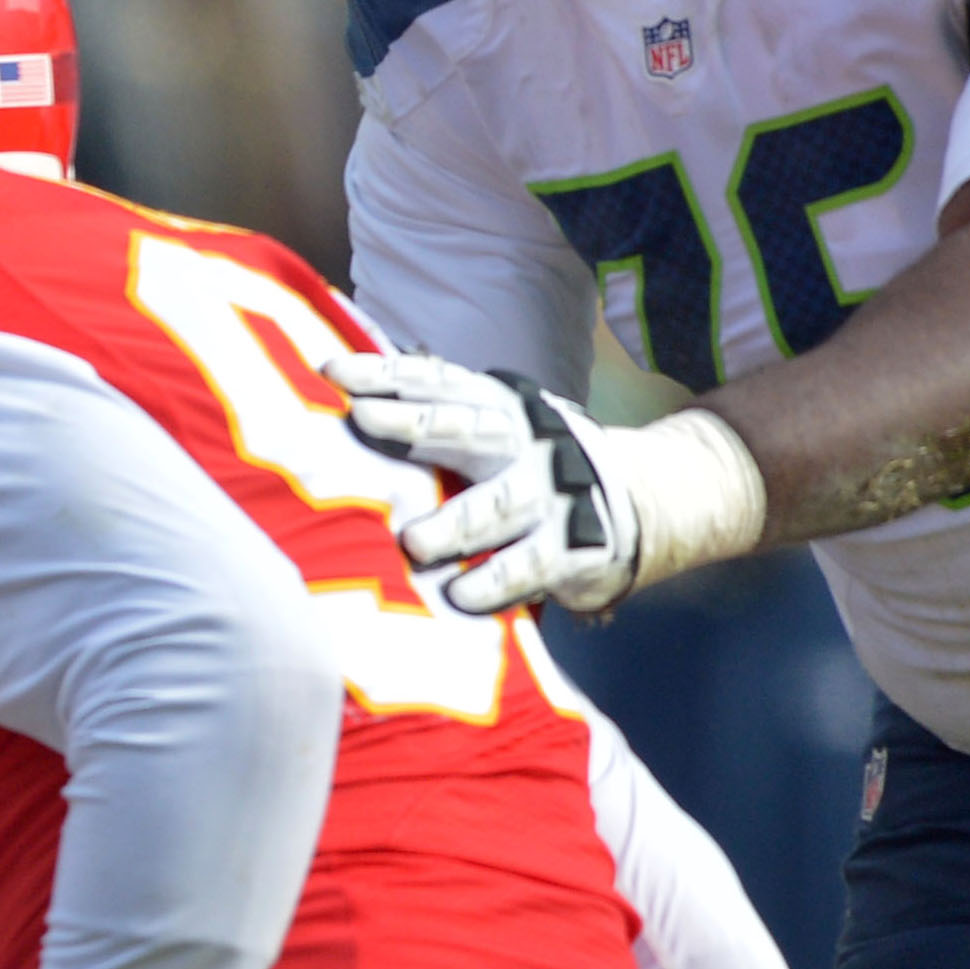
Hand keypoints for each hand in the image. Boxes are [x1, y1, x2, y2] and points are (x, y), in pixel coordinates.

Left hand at [324, 352, 768, 616]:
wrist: (637, 501)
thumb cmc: (523, 468)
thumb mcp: (486, 433)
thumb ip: (430, 420)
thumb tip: (338, 399)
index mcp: (496, 408)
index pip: (438, 383)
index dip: (386, 374)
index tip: (332, 373)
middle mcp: (524, 442)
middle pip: (469, 428)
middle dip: (415, 422)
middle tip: (363, 418)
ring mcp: (551, 492)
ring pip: (500, 504)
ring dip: (456, 523)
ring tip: (413, 542)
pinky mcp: (573, 545)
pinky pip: (530, 564)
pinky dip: (496, 581)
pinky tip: (460, 595)